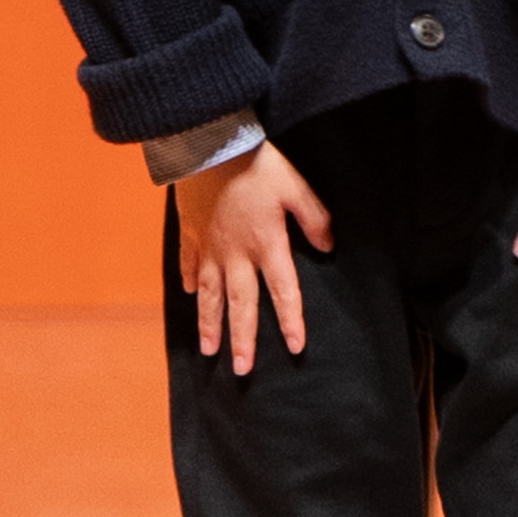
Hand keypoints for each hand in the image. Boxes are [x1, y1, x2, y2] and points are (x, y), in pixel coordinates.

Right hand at [176, 141, 333, 375]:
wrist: (209, 145)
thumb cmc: (256, 164)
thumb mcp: (296, 186)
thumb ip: (315, 218)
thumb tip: (329, 247)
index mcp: (266, 245)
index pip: (283, 292)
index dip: (291, 320)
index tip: (294, 347)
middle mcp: (236, 255)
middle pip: (241, 305)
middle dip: (243, 340)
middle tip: (242, 371)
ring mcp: (210, 247)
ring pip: (209, 295)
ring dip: (209, 324)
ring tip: (209, 351)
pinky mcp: (191, 233)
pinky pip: (189, 264)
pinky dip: (188, 281)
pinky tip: (188, 296)